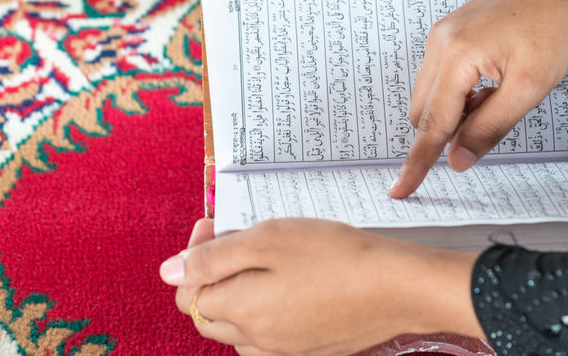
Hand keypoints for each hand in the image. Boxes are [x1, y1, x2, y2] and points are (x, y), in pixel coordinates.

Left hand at [162, 218, 481, 355]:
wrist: (398, 287)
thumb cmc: (336, 256)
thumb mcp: (269, 239)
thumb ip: (214, 257)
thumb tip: (169, 272)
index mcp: (241, 311)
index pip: (188, 293)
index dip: (193, 255)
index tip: (214, 224)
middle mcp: (256, 341)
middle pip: (209, 313)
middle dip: (212, 275)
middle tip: (238, 237)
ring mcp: (284, 350)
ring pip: (237, 327)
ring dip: (238, 295)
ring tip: (266, 259)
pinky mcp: (308, 350)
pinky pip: (268, 335)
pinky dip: (265, 312)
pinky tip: (289, 285)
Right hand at [390, 0, 567, 198]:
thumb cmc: (549, 29)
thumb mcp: (529, 88)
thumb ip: (490, 127)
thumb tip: (457, 159)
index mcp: (457, 55)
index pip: (432, 123)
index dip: (417, 161)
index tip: (400, 189)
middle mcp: (440, 42)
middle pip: (424, 111)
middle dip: (448, 131)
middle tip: (490, 124)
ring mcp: (441, 35)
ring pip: (430, 95)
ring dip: (455, 112)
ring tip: (497, 97)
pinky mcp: (449, 33)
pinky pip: (440, 77)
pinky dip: (458, 94)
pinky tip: (489, 86)